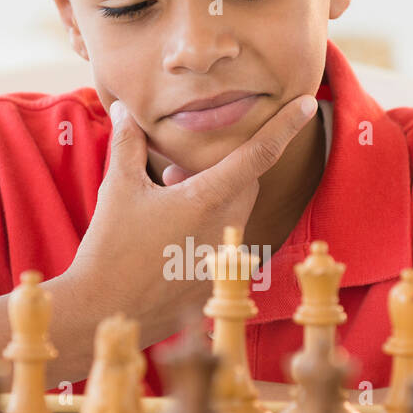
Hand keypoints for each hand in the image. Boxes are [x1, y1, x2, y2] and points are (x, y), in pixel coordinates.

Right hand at [59, 94, 317, 344]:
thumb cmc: (110, 248)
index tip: (307, 103)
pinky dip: (203, 229)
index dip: (285, 126)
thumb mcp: (117, 188)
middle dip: (219, 168)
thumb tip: (123, 111)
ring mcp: (224, 258)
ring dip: (208, 199)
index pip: (259, 154)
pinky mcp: (216, 280)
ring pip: (232, 212)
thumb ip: (127, 144)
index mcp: (206, 200)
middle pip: (245, 183)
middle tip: (174, 172)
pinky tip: (168, 235)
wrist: (106, 309)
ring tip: (165, 200)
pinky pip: (222, 243)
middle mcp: (225, 229)